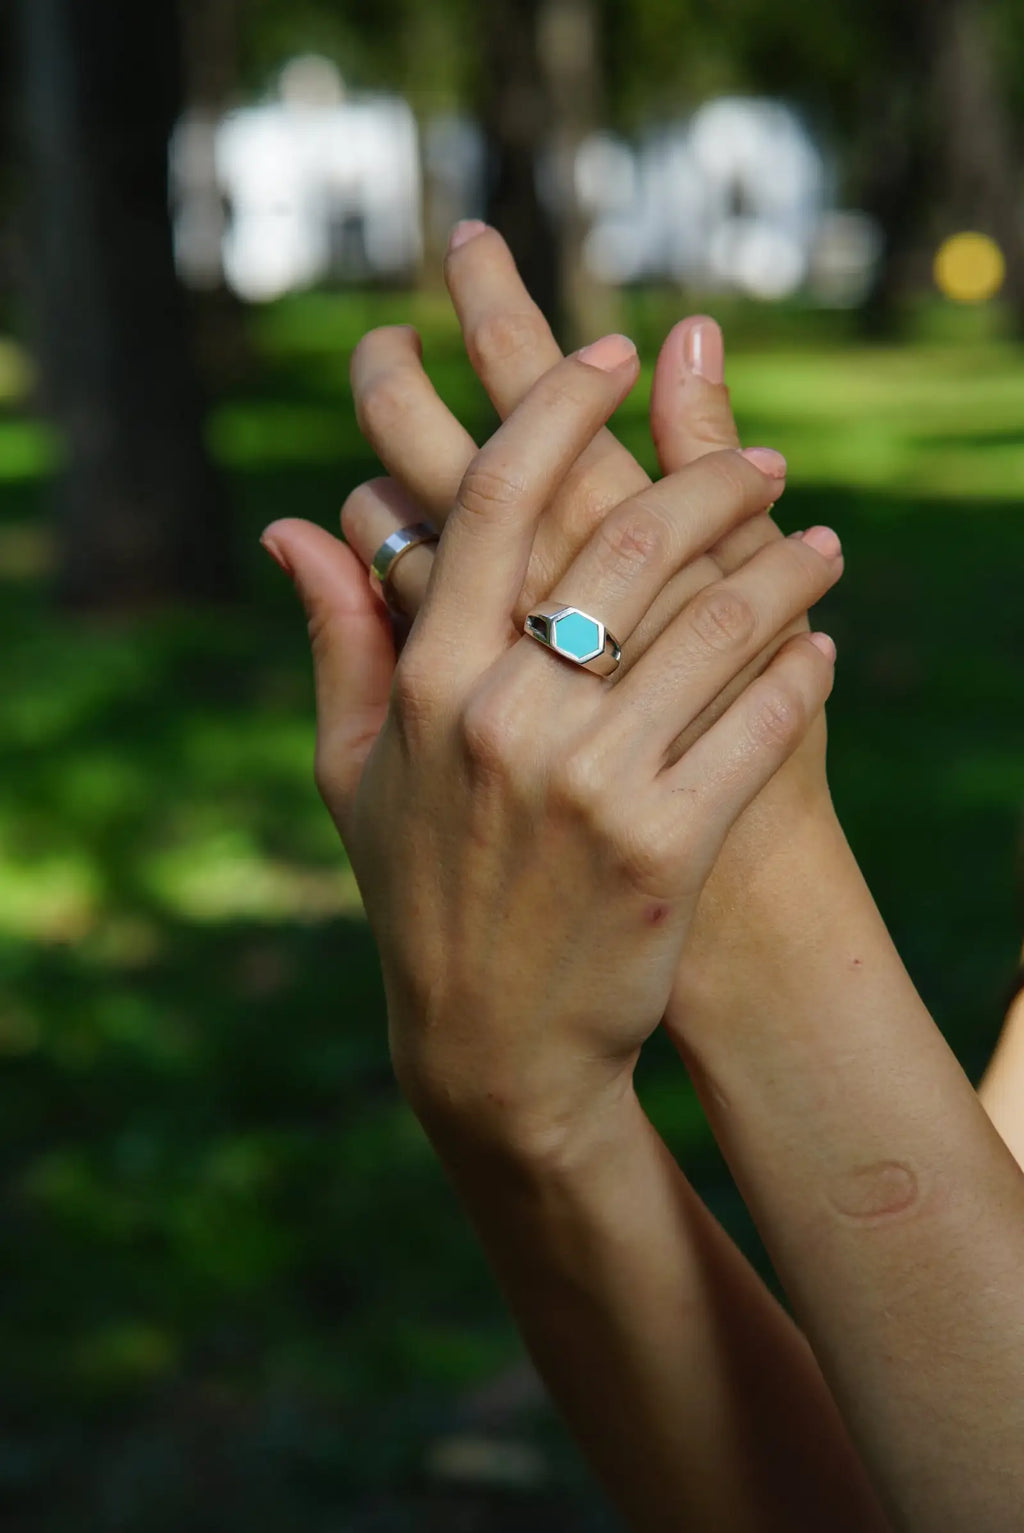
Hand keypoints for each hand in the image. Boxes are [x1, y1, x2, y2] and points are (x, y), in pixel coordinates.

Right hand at [263, 339, 840, 1151]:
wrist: (492, 1045)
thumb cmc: (422, 893)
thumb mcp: (358, 771)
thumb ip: (338, 637)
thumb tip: (293, 523)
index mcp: (427, 680)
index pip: (494, 499)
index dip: (557, 407)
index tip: (611, 353)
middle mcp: (504, 716)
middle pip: (628, 542)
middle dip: (715, 479)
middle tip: (765, 462)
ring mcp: (588, 781)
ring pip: (716, 624)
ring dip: (788, 569)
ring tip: (821, 546)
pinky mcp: (664, 845)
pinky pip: (758, 723)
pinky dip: (803, 675)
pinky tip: (822, 654)